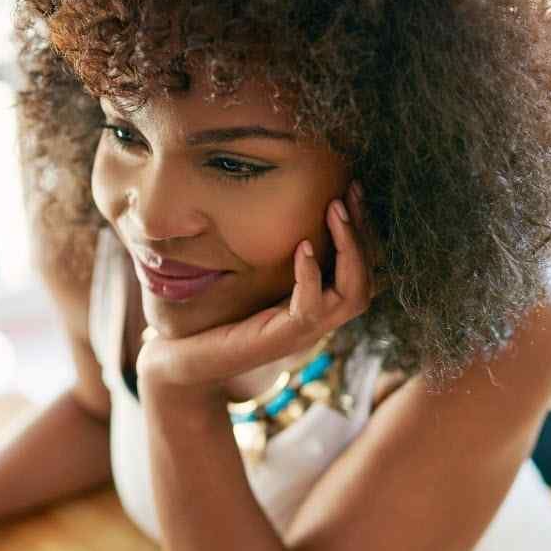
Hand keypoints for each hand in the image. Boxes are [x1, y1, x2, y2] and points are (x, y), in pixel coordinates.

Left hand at [137, 180, 372, 393]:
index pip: (362, 271)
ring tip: (335, 213)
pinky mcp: (281, 338)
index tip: (352, 191)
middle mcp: (319, 322)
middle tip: (349, 193)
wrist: (184, 360)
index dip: (363, 231)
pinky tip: (301, 247)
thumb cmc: (215, 317)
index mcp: (316, 306)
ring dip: (350, 251)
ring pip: (353, 296)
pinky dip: (311, 275)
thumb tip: (284, 209)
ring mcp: (303, 334)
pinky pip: (312, 308)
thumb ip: (276, 258)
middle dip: (364, 234)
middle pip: (367, 282)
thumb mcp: (254, 280)